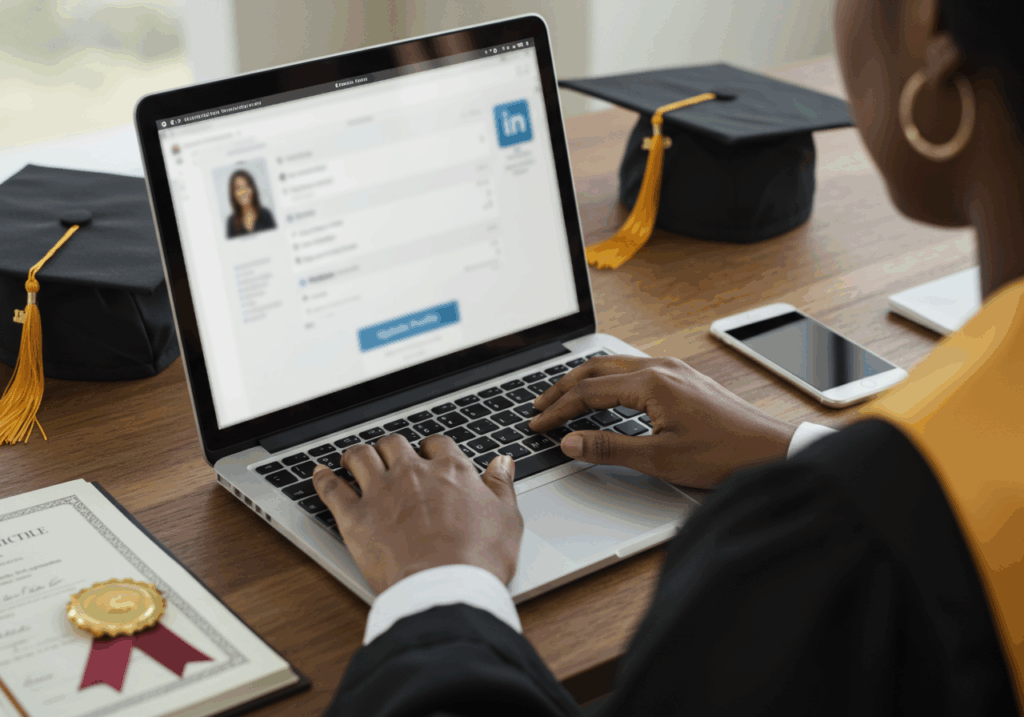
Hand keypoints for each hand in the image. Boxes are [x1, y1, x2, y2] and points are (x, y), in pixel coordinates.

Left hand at [312, 435, 522, 593]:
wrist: (444, 587)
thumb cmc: (478, 558)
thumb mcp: (507, 518)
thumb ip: (502, 486)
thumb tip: (502, 463)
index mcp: (450, 471)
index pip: (437, 444)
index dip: (432, 448)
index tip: (429, 456)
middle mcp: (412, 473)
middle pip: (394, 444)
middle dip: (392, 448)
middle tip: (390, 457)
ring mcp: (381, 492)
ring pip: (360, 456)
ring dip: (357, 455)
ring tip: (354, 459)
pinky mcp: (355, 517)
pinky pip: (331, 489)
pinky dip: (323, 479)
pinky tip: (320, 474)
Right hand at [529, 356, 796, 488]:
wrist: (771, 450)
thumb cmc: (723, 454)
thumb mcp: (659, 458)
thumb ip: (609, 448)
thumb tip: (570, 442)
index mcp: (651, 383)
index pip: (588, 391)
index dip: (558, 409)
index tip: (538, 424)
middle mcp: (661, 368)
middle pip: (596, 368)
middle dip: (563, 388)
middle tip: (539, 407)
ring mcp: (674, 370)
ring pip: (614, 365)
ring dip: (584, 381)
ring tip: (563, 399)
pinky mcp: (683, 379)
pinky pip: (633, 370)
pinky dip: (607, 381)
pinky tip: (603, 396)